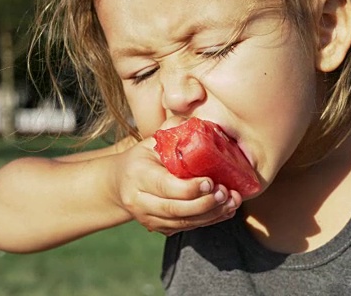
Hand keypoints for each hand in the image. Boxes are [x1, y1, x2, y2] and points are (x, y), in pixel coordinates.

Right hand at [111, 127, 241, 235]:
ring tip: (231, 202)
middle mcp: (139, 200)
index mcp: (138, 174)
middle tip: (226, 193)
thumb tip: (198, 123)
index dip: (189, 187)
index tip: (211, 181)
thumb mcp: (152, 141)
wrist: (119, 184)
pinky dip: (208, 220)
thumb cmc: (143, 157)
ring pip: (183, 222)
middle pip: (175, 209)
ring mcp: (148, 217)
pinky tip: (225, 210)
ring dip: (211, 214)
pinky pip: (186, 227)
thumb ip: (173, 132)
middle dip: (205, 203)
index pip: (165, 186)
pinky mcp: (158, 228)